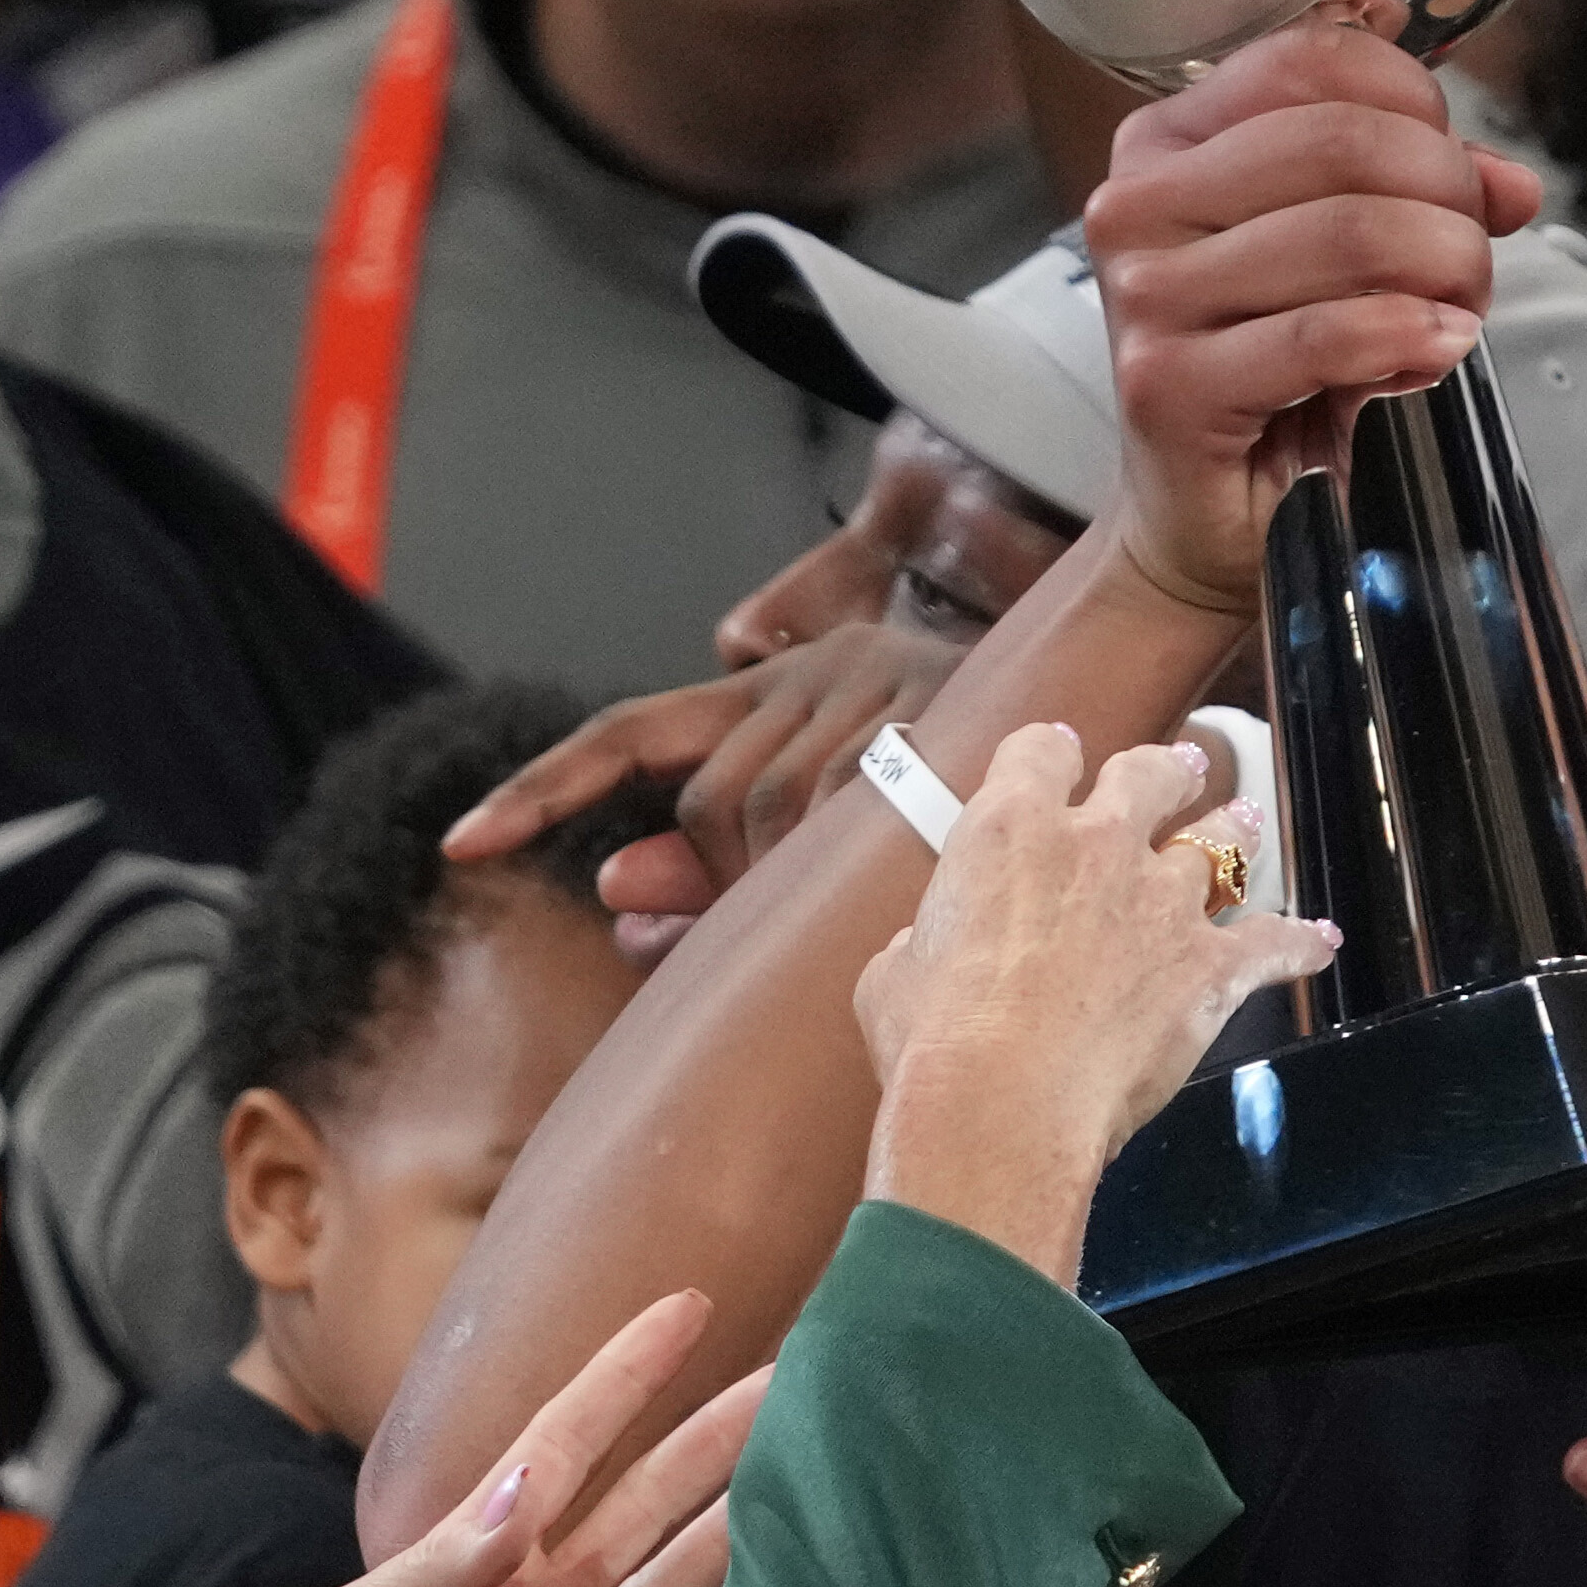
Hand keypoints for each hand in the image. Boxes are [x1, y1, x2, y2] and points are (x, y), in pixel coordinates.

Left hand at [214, 1292, 753, 1586]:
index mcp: (474, 1574)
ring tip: (822, 1497)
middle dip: (718, 1449)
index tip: (685, 1311)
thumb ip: (436, 1567)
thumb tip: (531, 1483)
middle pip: (649, 1516)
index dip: (622, 1381)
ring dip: (748, 1549)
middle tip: (799, 1389)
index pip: (561, 1452)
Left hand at [447, 626, 964, 964]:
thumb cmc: (985, 785)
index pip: (626, 734)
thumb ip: (718, 863)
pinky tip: (904, 863)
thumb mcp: (839, 822)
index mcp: (773, 687)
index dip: (543, 789)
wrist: (1122, 682)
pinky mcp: (914, 695)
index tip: (463, 844)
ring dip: (801, 877)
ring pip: (770, 817)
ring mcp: (861, 679)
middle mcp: (805, 671)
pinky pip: (835, 813)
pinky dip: (846, 862)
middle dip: (725, 879)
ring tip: (884, 875)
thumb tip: (615, 897)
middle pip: (711, 803)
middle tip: (772, 915)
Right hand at [852, 726, 1331, 1285]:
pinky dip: (1299, 942)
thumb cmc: (934, 1042)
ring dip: (1231, 832)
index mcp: (1010, 829)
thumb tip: (926, 949)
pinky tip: (1318, 941)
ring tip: (1242, 823)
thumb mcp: (892, 974)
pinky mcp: (1208, 967)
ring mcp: (1161, 902)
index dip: (1053, 752)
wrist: (1004, 1100)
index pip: (1041, 754)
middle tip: (1178, 768)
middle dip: (1165, 771)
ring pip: (1217, 846)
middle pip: (1147, 777)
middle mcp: (1095, 846)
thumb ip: (922, 941)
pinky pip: (1272, 943)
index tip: (1061, 754)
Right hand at [1086, 0, 1530, 622]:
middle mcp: (1139, 202)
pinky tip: (1435, 352)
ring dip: (1442, 267)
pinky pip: (1323, 336)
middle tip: (1476, 255)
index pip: (1310, 62)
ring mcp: (1144, 293)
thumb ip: (1416, 195)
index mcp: (1168, 142)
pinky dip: (1405, 336)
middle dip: (1445, 192)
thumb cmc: (1276, 379)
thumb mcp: (1342, 260)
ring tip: (1461, 314)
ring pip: (1345, 232)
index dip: (1415, 105)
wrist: (1211, 520)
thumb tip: (1514, 181)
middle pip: (1340, 141)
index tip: (1455, 172)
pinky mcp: (1165, 383)